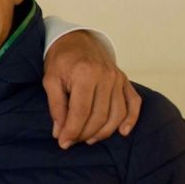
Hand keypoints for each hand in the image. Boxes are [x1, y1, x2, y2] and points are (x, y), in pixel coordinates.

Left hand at [43, 31, 140, 148]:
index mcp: (85, 74)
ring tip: (89, 139)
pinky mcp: (125, 80)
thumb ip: (56, 107)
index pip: (81, 112)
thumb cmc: (61, 61)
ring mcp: (118, 78)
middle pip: (99, 116)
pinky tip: (122, 132)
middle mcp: (106, 76)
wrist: (76, 40)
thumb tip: (60, 132)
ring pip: (117, 114)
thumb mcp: (50, 80)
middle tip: (72, 141)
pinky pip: (133, 103)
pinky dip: (131, 119)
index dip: (72, 131)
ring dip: (104, 132)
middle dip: (85, 134)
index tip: (63, 143)